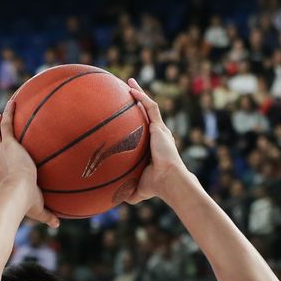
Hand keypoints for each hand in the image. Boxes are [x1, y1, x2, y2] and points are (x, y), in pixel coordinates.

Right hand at [0, 101, 58, 226]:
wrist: (16, 192)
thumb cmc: (24, 203)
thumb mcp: (36, 209)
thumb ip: (47, 215)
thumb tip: (57, 224)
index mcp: (1, 176)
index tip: (0, 159)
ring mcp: (0, 151)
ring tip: (1, 114)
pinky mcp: (7, 143)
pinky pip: (7, 124)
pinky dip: (8, 113)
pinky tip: (14, 101)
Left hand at [125, 80, 189, 202]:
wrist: (168, 181)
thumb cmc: (155, 186)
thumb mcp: (136, 187)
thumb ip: (125, 190)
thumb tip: (111, 198)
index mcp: (152, 146)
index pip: (142, 128)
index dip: (134, 119)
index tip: (124, 113)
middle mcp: (157, 135)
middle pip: (145, 113)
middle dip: (136, 100)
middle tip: (125, 90)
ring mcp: (160, 130)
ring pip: (148, 106)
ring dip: (139, 93)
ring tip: (128, 82)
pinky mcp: (160, 128)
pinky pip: (150, 108)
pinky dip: (141, 98)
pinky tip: (131, 90)